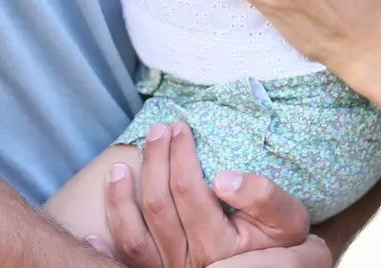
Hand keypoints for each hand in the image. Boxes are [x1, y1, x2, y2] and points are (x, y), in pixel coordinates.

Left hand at [98, 121, 310, 267]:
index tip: (182, 127)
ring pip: (134, 236)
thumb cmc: (285, 243)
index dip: (181, 154)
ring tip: (120, 165)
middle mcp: (191, 263)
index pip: (189, 190)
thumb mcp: (289, 217)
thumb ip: (263, 196)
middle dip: (155, 161)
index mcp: (219, 246)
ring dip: (121, 198)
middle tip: (159, 130)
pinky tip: (92, 232)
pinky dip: (106, 248)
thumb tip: (223, 177)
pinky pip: (128, 265)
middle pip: (158, 205)